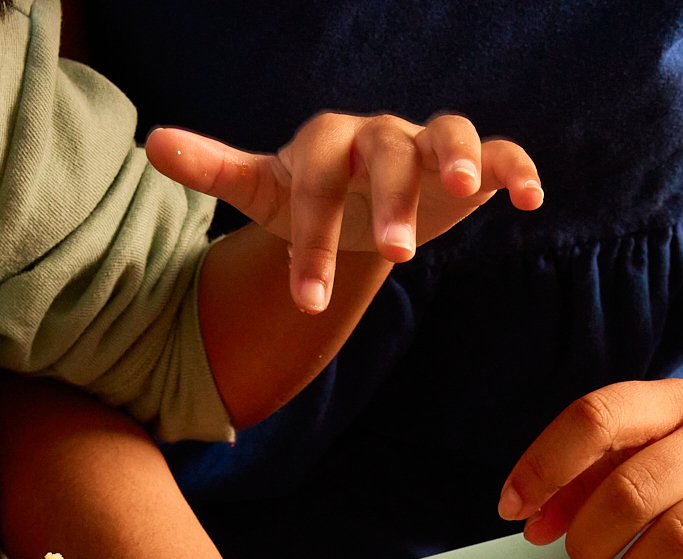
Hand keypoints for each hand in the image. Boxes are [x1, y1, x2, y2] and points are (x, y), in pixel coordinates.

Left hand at [145, 113, 541, 313]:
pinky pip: (500, 150)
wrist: (358, 196)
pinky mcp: (470, 161)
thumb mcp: (263, 189)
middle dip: (390, 200)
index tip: (310, 302)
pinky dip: (516, 166)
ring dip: (461, 154)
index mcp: (325, 144)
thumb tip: (150, 142)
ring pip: (446, 133)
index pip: (315, 183)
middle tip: (393, 254)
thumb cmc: (309, 197)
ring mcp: (426, 144)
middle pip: (386, 152)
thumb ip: (215, 168)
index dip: (311, 240)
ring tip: (471, 190)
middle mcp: (378, 136)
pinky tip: (531, 199)